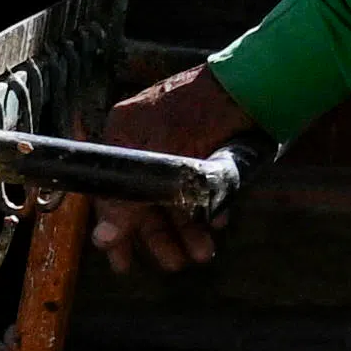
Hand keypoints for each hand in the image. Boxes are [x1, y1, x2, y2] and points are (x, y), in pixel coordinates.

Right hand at [81, 64, 252, 275]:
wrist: (250, 86)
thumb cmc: (198, 111)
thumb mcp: (160, 161)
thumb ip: (128, 201)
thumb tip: (100, 240)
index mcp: (124, 137)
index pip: (111, 193)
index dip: (117, 230)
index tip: (123, 263)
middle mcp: (147, 145)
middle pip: (145, 203)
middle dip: (161, 237)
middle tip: (175, 264)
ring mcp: (179, 149)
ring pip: (175, 200)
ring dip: (188, 230)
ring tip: (203, 253)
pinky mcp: (208, 153)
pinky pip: (201, 190)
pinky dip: (207, 209)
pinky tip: (218, 223)